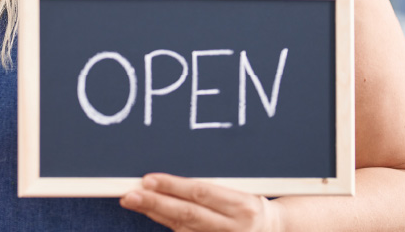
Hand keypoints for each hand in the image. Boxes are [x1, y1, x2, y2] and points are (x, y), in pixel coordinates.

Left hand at [120, 174, 280, 231]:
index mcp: (243, 205)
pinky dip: (167, 225)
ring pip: (182, 228)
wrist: (274, 230)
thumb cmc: (251, 204)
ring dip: (155, 214)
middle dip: (155, 203)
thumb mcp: (242, 189)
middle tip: (130, 194)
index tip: (149, 179)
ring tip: (134, 200)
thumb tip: (171, 177)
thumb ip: (211, 186)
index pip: (202, 193)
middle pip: (187, 214)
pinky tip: (152, 213)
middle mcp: (232, 227)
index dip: (173, 186)